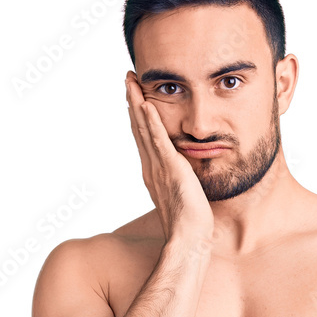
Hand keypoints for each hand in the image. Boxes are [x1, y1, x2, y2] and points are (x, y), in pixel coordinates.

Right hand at [126, 71, 214, 243]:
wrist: (188, 238)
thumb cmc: (189, 224)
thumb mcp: (181, 196)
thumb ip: (179, 182)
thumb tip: (184, 177)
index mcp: (153, 173)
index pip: (143, 138)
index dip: (137, 116)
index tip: (134, 95)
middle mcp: (151, 167)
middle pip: (138, 128)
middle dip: (132, 101)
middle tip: (127, 78)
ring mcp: (158, 167)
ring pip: (144, 129)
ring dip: (137, 103)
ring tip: (131, 81)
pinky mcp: (171, 169)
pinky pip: (159, 141)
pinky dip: (151, 122)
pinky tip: (146, 104)